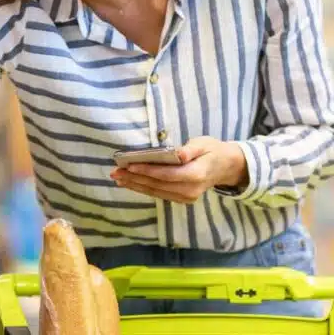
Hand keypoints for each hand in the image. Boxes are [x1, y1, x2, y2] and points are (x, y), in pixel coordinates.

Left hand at [110, 137, 248, 203]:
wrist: (226, 167)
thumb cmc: (212, 151)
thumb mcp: (204, 144)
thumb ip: (190, 149)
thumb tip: (179, 154)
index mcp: (196, 175)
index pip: (167, 174)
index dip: (147, 171)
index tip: (129, 166)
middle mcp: (190, 190)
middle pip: (157, 185)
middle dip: (134, 179)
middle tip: (115, 172)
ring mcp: (186, 197)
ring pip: (156, 192)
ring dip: (135, 185)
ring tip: (118, 178)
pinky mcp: (182, 199)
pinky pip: (159, 194)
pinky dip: (143, 189)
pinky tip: (131, 183)